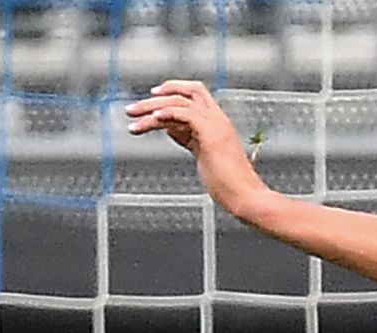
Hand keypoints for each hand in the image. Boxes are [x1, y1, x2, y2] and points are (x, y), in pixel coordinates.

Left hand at [124, 80, 269, 217]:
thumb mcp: (204, 155)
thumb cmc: (227, 184)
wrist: (244, 197)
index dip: (172, 91)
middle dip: (156, 98)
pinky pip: (186, 115)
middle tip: (132, 109)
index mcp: (216, 122)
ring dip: (152, 108)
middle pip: (185, 93)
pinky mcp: (212, 135)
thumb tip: (172, 130)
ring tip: (133, 117)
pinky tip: (153, 118)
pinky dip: (168, 114)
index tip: (151, 97)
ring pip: (180, 103)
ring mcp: (216, 125)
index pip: (195, 94)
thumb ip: (190, 139)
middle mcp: (217, 119)